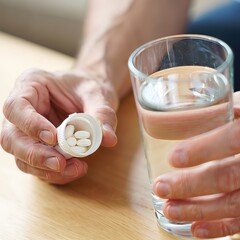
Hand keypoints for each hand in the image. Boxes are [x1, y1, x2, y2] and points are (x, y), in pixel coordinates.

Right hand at [0, 69, 117, 183]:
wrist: (90, 94)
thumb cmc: (88, 88)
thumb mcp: (97, 95)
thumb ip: (102, 114)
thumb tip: (108, 139)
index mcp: (31, 85)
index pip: (17, 106)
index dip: (30, 125)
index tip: (53, 138)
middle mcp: (23, 109)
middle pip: (12, 137)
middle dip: (35, 155)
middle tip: (60, 164)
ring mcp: (27, 130)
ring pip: (21, 156)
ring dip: (45, 169)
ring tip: (75, 169)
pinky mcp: (37, 146)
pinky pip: (37, 165)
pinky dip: (54, 173)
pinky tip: (73, 170)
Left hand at [153, 92, 239, 237]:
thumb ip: (219, 112)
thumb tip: (180, 118)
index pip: (232, 138)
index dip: (203, 149)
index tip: (173, 158)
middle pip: (229, 176)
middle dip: (191, 185)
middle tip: (161, 188)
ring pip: (235, 203)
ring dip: (199, 210)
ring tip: (169, 210)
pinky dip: (220, 227)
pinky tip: (195, 229)